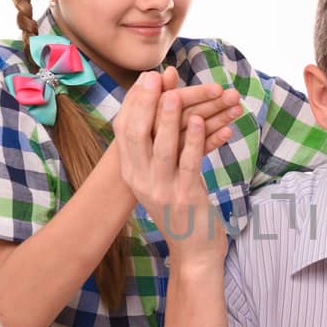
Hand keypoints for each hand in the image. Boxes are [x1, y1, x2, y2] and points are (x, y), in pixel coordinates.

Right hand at [114, 74, 228, 264]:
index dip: (135, 102)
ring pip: (161, 148)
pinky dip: (193, 140)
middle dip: (145, 104)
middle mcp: (140, 180)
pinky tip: (200, 121)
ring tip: (175, 95)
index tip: (147, 77)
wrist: (194, 250)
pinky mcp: (184, 197)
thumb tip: (165, 103)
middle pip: (136, 136)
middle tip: (154, 78)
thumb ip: (163, 143)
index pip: (125, 131)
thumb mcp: (165, 173)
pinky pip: (187, 164)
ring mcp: (161, 190)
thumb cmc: (182, 205)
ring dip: (169, 119)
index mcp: (131, 172)